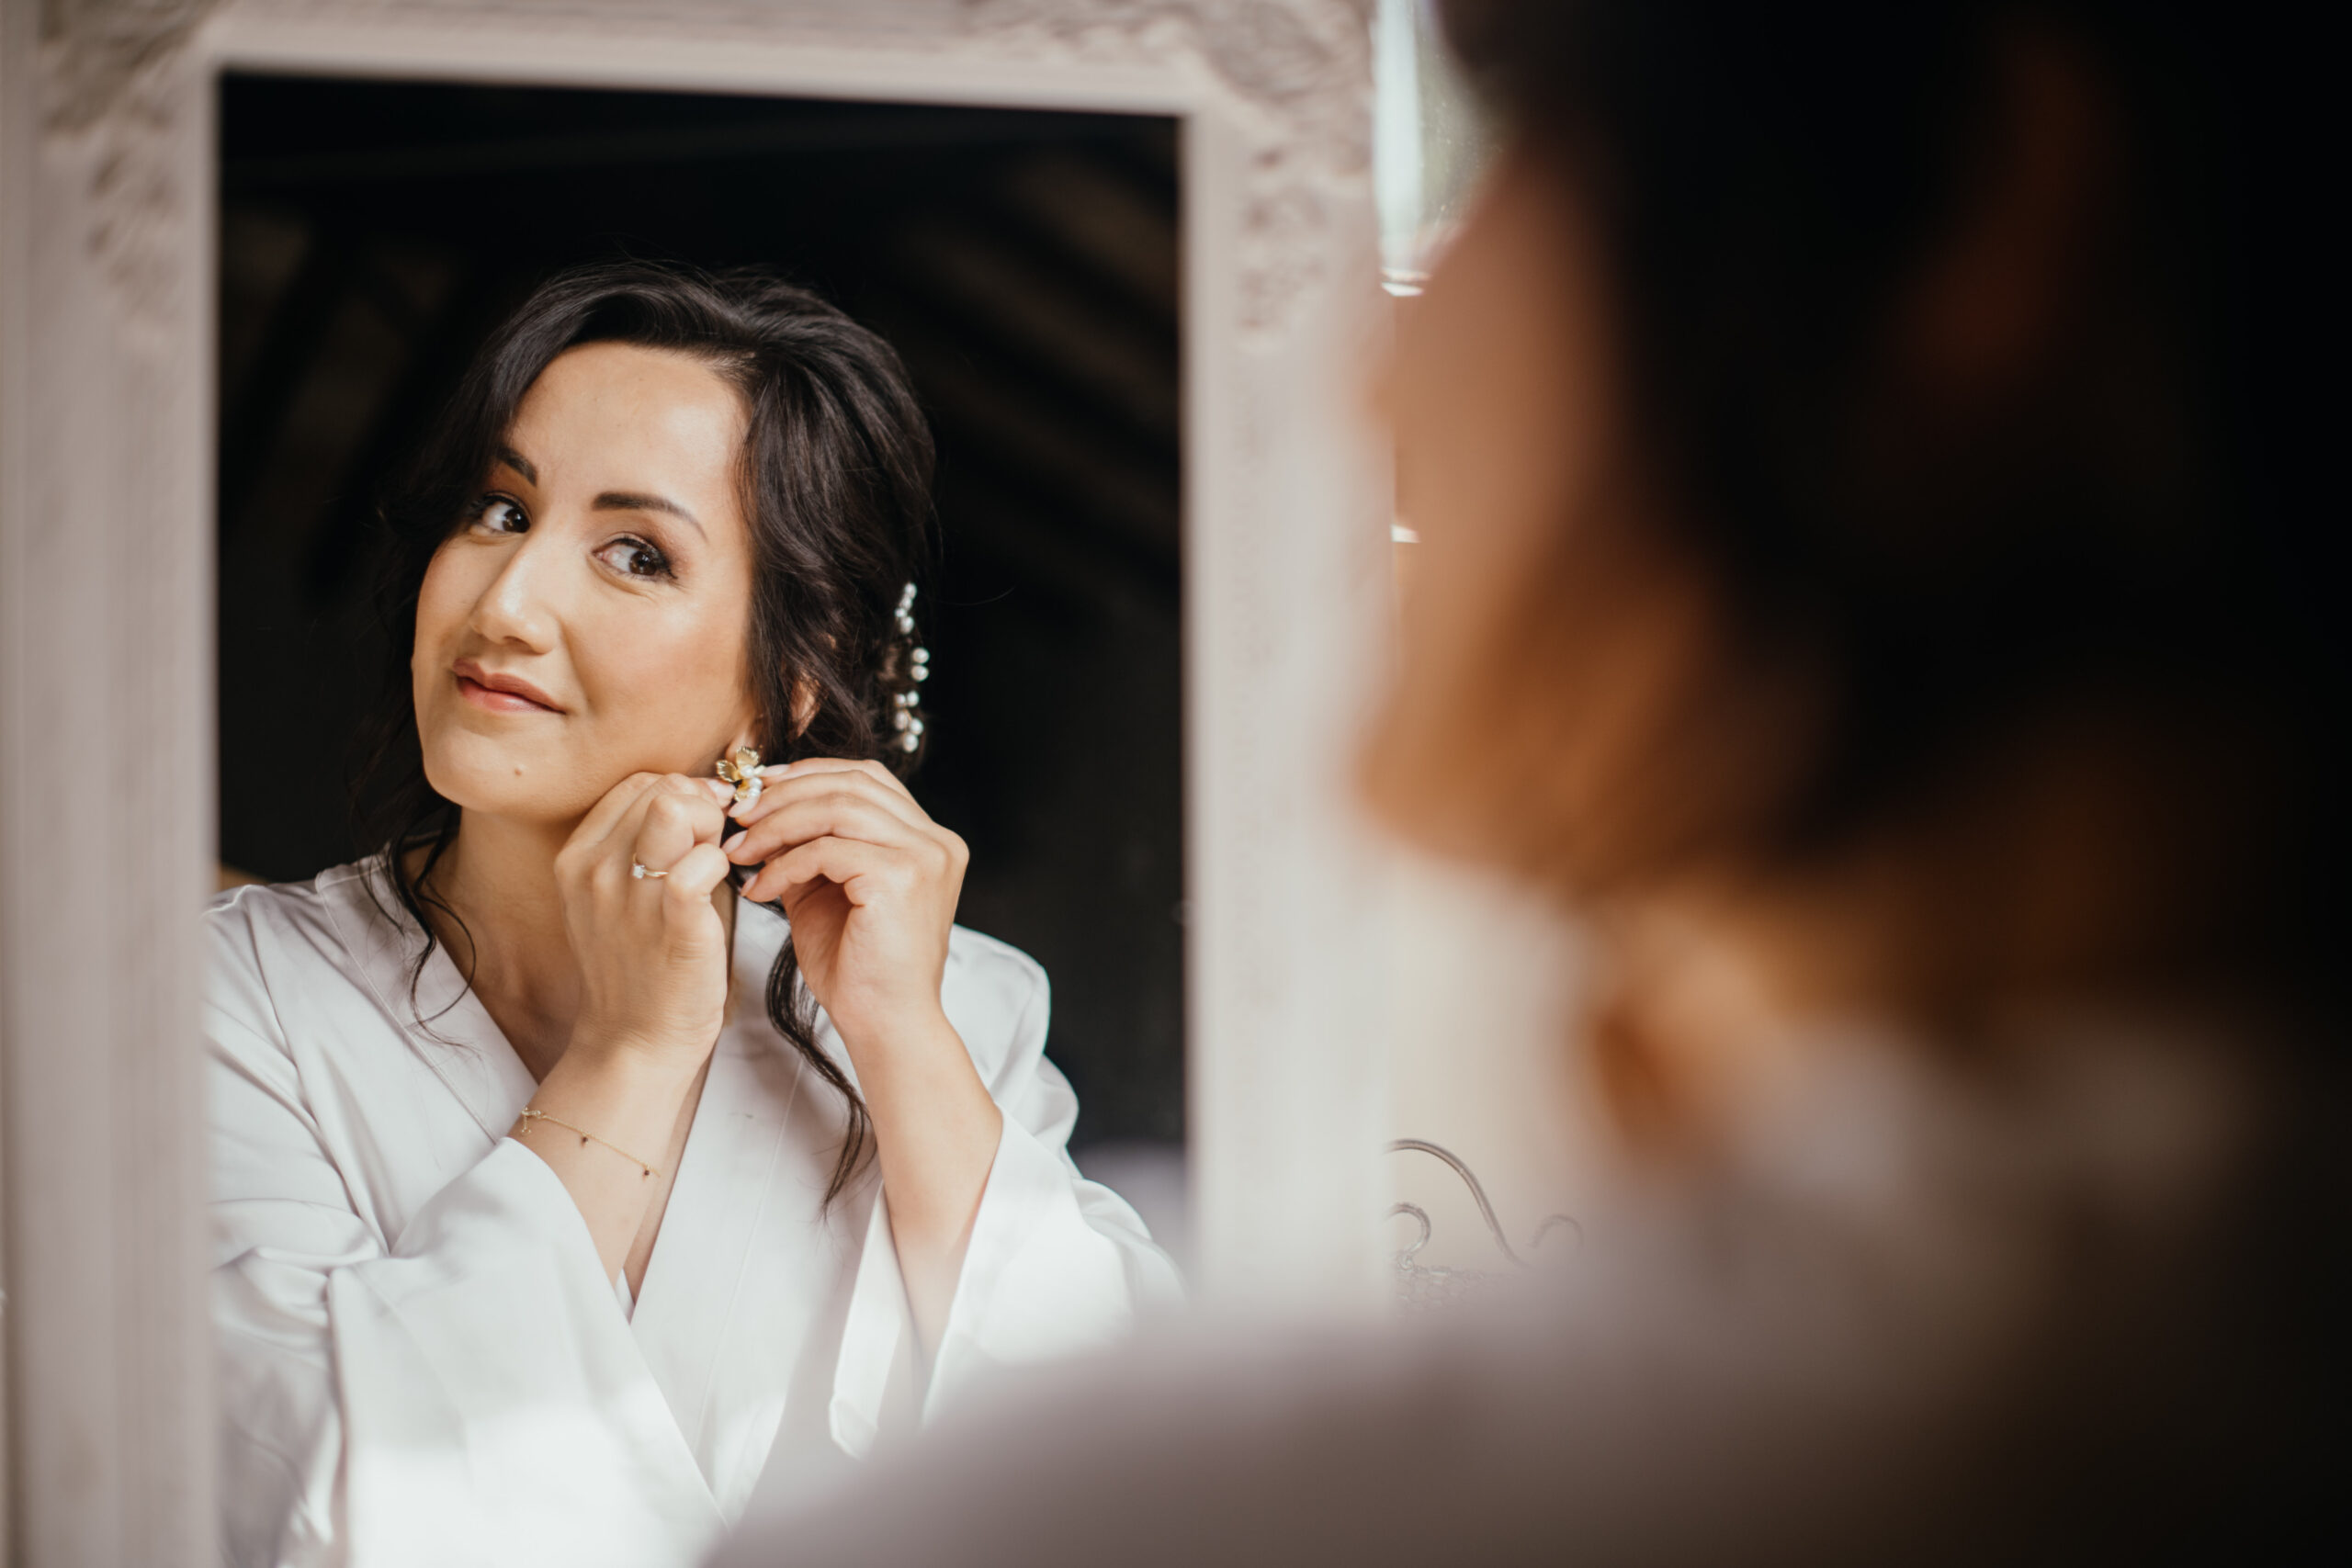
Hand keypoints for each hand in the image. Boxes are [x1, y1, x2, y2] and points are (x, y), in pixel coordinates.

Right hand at [554, 770, 737, 1071]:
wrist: (634, 1041)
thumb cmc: (639, 965)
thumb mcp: (616, 897)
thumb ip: (642, 842)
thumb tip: (697, 792)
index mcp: (577, 857)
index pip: (637, 783)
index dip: (680, 794)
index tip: (697, 831)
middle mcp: (594, 870)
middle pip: (661, 787)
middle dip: (700, 806)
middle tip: (710, 849)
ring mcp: (629, 896)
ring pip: (677, 806)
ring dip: (711, 828)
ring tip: (713, 866)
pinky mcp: (672, 922)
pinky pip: (704, 859)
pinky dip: (722, 863)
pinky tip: (724, 889)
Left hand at [723, 759, 969, 1053]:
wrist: (884, 1026)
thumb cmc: (858, 970)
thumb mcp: (826, 891)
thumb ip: (807, 846)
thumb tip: (760, 809)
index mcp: (927, 839)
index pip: (866, 778)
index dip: (808, 774)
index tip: (757, 790)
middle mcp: (935, 840)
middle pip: (851, 783)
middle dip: (785, 794)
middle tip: (737, 816)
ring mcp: (924, 856)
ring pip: (836, 808)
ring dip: (777, 825)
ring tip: (739, 851)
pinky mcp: (901, 877)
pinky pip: (828, 849)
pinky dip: (784, 864)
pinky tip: (760, 888)